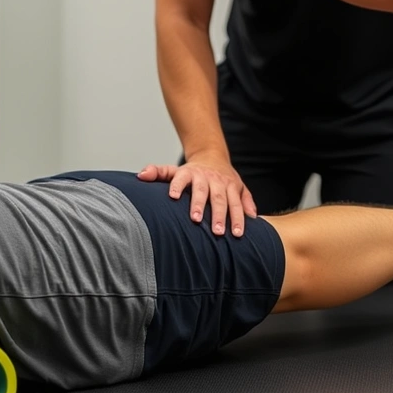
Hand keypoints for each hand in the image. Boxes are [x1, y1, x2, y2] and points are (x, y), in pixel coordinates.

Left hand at [137, 156, 257, 236]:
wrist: (213, 158)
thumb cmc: (191, 173)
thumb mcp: (174, 170)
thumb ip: (158, 173)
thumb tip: (141, 175)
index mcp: (191, 173)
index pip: (182, 178)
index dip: (177, 186)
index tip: (172, 197)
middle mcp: (210, 177)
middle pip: (210, 194)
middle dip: (209, 210)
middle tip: (209, 228)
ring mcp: (226, 183)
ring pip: (230, 200)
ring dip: (233, 217)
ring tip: (233, 234)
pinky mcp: (240, 187)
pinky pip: (245, 200)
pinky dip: (248, 211)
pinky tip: (252, 224)